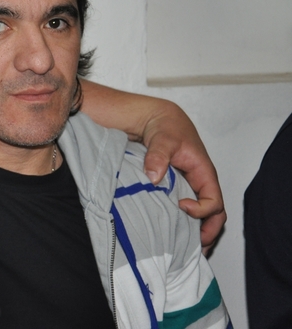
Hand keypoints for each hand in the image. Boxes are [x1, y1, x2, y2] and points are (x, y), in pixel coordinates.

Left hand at [142, 102, 225, 253]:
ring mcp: (190, 187)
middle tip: (193, 248)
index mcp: (204, 173)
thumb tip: (154, 177)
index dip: (201, 210)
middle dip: (207, 233)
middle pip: (215, 215)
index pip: (213, 201)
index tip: (182, 207)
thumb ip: (158, 156)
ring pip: (203, 216)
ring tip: (187, 250)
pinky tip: (173, 234)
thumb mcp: (162, 138)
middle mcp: (200, 182)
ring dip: (197, 232)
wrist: (155, 119)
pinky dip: (184, 224)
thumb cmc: (165, 126)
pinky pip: (186, 210)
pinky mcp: (177, 189)